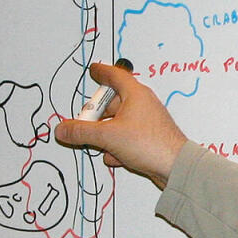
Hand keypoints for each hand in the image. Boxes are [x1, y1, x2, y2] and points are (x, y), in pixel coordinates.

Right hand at [53, 62, 187, 189]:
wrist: (175, 168)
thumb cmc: (150, 143)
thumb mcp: (108, 136)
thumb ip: (82, 132)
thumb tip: (63, 129)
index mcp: (136, 94)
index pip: (116, 75)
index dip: (102, 72)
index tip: (94, 69)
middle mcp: (143, 105)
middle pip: (114, 102)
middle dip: (98, 113)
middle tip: (84, 121)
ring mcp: (147, 123)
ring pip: (119, 122)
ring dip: (106, 133)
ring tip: (99, 144)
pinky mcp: (149, 139)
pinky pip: (127, 138)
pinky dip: (117, 146)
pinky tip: (114, 157)